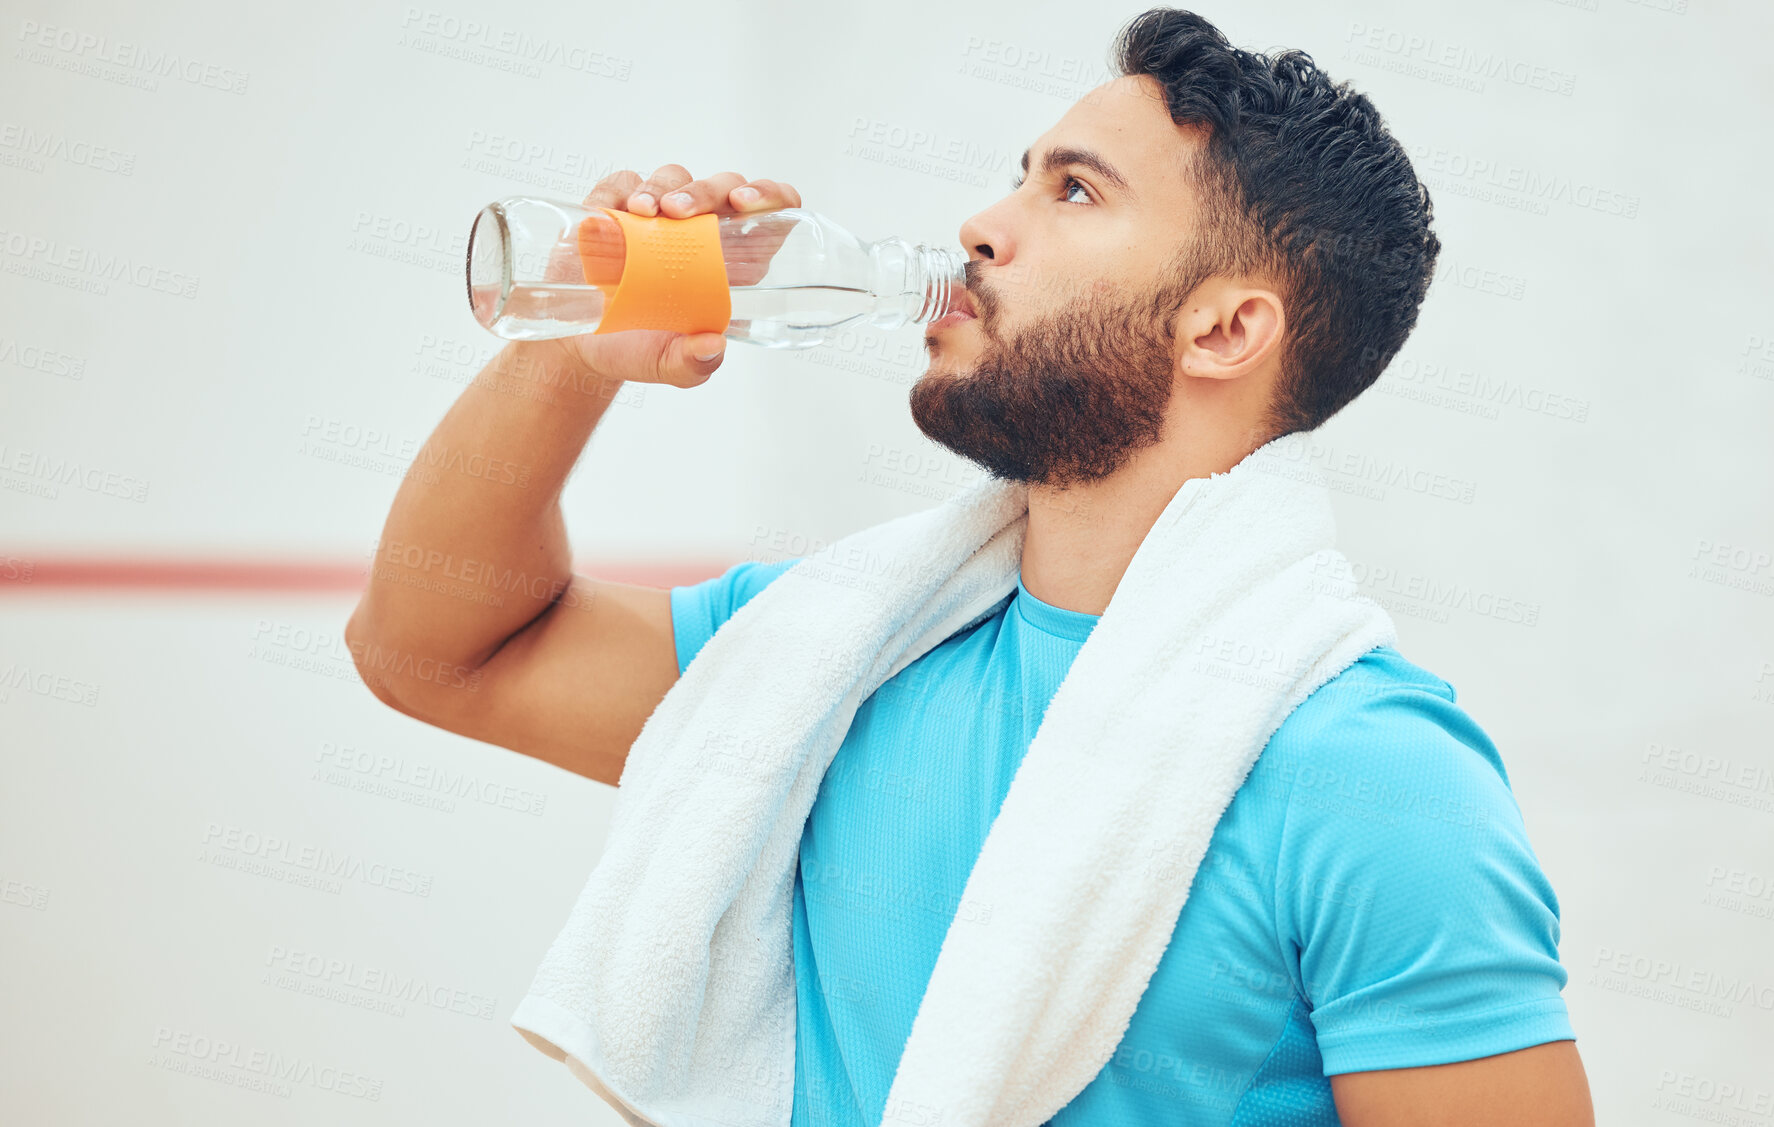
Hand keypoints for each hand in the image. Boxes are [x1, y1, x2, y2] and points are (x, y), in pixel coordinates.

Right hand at [550, 165, 802, 387]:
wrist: (584, 348)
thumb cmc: (639, 350)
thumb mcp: (670, 366)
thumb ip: (693, 364)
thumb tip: (714, 345)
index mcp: (732, 263)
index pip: (769, 213)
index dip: (769, 196)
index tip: (745, 204)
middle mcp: (700, 231)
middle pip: (722, 187)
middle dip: (706, 190)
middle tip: (681, 211)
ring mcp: (658, 217)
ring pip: (674, 178)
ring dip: (663, 187)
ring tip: (645, 213)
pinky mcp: (617, 209)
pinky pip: (623, 183)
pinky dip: (620, 190)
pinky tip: (615, 211)